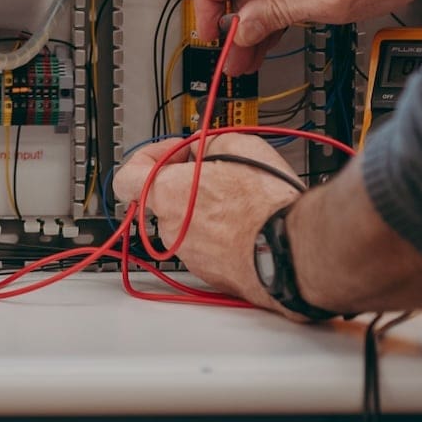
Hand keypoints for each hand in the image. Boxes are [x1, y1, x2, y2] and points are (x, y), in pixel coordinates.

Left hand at [113, 134, 303, 311]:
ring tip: (241, 200)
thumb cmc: (267, 204)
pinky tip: (248, 224)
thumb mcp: (238, 145)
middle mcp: (172, 229)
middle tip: (215, 173)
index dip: (147, 157)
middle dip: (185, 184)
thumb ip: (208, 145)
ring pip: (188, 225)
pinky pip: (208, 248)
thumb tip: (205, 148)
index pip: (126, 178)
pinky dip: (222, 236)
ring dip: (206, 211)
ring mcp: (191, 256)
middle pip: (164, 200)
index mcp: (168, 195)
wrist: (294, 249)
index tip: (173, 152)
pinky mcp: (212, 275)